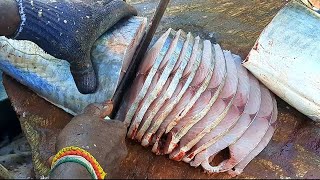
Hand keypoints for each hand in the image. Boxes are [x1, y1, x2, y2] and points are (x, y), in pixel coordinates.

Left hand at [4, 0, 136, 93]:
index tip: (134, 15)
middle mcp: (91, 7)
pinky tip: (80, 22)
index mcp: (100, 17)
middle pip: (110, 2)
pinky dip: (86, 11)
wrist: (33, 19)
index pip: (120, 8)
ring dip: (100, 9)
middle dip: (117, 8)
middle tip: (118, 19)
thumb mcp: (76, 57)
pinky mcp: (66, 4)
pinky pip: (81, 5)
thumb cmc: (61, 36)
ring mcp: (78, 3)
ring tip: (100, 22)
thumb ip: (84, 72)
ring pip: (95, 2)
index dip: (129, 11)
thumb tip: (89, 89)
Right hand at [49, 103, 127, 178]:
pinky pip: (95, 162)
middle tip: (77, 138)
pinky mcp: (106, 171)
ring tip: (71, 150)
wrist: (76, 169)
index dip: (99, 123)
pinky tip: (72, 159)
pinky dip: (86, 160)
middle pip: (107, 138)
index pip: (112, 122)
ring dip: (88, 150)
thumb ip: (97, 109)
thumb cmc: (81, 141)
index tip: (87, 125)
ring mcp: (114, 160)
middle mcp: (121, 146)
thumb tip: (108, 103)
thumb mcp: (86, 117)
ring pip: (100, 151)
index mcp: (119, 130)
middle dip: (93, 138)